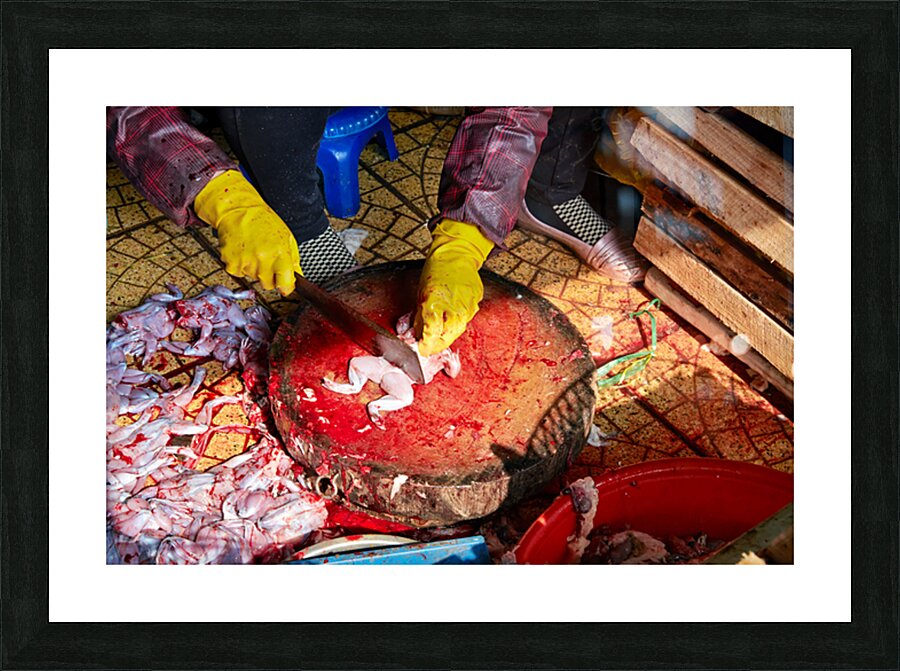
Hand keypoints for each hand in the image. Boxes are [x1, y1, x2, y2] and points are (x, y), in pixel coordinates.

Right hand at [193, 170, 301, 294]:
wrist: (238, 210)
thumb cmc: (263, 221)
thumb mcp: (286, 237)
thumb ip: (293, 260)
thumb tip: (298, 278)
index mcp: (280, 253)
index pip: (286, 284)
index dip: (286, 287)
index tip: (285, 285)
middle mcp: (263, 259)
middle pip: (268, 285)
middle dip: (269, 276)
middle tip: (265, 259)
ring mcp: (245, 261)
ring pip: (252, 278)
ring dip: (253, 269)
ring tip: (253, 250)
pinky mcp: (230, 262)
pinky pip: (238, 273)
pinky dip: (239, 266)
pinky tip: (242, 251)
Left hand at [414, 219, 494, 355]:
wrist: (456, 254)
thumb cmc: (435, 271)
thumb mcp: (420, 295)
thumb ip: (419, 318)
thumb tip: (415, 335)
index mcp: (435, 303)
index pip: (430, 334)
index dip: (425, 345)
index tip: (421, 349)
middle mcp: (453, 307)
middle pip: (446, 337)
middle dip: (436, 344)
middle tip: (429, 345)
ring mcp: (467, 305)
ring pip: (457, 330)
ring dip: (447, 335)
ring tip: (439, 332)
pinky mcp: (476, 303)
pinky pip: (466, 319)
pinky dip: (457, 322)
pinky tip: (451, 317)